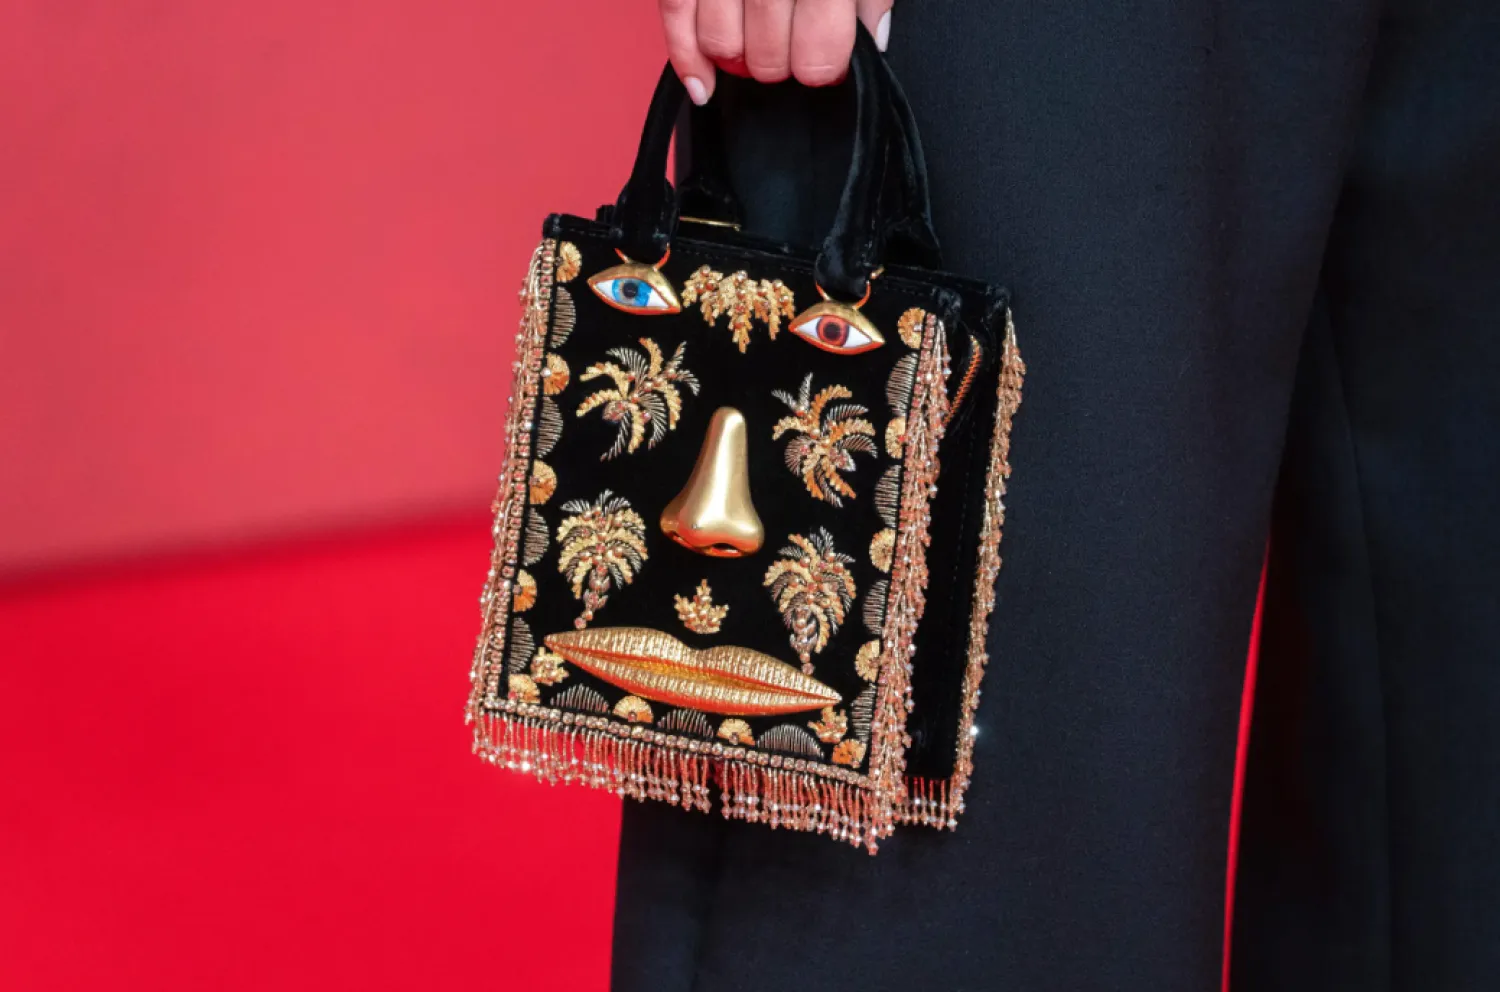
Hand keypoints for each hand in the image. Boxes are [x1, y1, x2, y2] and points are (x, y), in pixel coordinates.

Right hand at [659, 0, 892, 104]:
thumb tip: (873, 41)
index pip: (819, 49)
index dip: (823, 69)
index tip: (825, 67)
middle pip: (767, 54)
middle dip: (780, 67)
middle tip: (790, 53)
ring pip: (720, 42)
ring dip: (737, 61)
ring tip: (754, 51)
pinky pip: (674, 14)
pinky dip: (684, 56)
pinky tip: (703, 86)